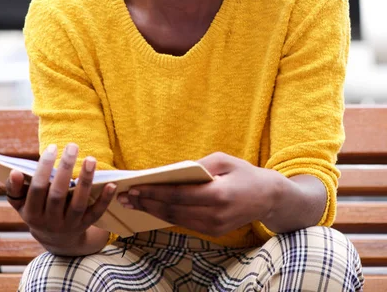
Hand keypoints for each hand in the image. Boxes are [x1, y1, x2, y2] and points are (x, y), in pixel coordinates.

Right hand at [6, 143, 116, 248]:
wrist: (56, 239)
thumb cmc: (37, 210)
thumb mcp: (22, 203)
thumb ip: (15, 188)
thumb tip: (14, 172)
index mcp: (32, 213)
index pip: (37, 189)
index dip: (44, 168)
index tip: (52, 147)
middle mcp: (50, 221)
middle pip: (58, 194)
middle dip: (66, 169)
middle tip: (72, 146)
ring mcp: (69, 224)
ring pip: (78, 203)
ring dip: (86, 180)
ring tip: (91, 158)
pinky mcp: (85, 225)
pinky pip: (96, 213)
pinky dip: (104, 199)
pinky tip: (111, 184)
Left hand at [117, 152, 278, 236]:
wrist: (267, 197)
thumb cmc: (243, 172)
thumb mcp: (222, 160)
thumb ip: (197, 166)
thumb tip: (170, 172)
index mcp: (218, 194)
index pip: (179, 195)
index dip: (155, 192)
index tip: (135, 187)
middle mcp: (215, 215)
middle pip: (174, 210)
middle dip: (147, 203)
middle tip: (126, 196)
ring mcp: (215, 227)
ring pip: (177, 220)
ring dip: (153, 211)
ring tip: (133, 203)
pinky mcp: (214, 232)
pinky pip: (185, 223)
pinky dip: (167, 216)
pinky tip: (153, 208)